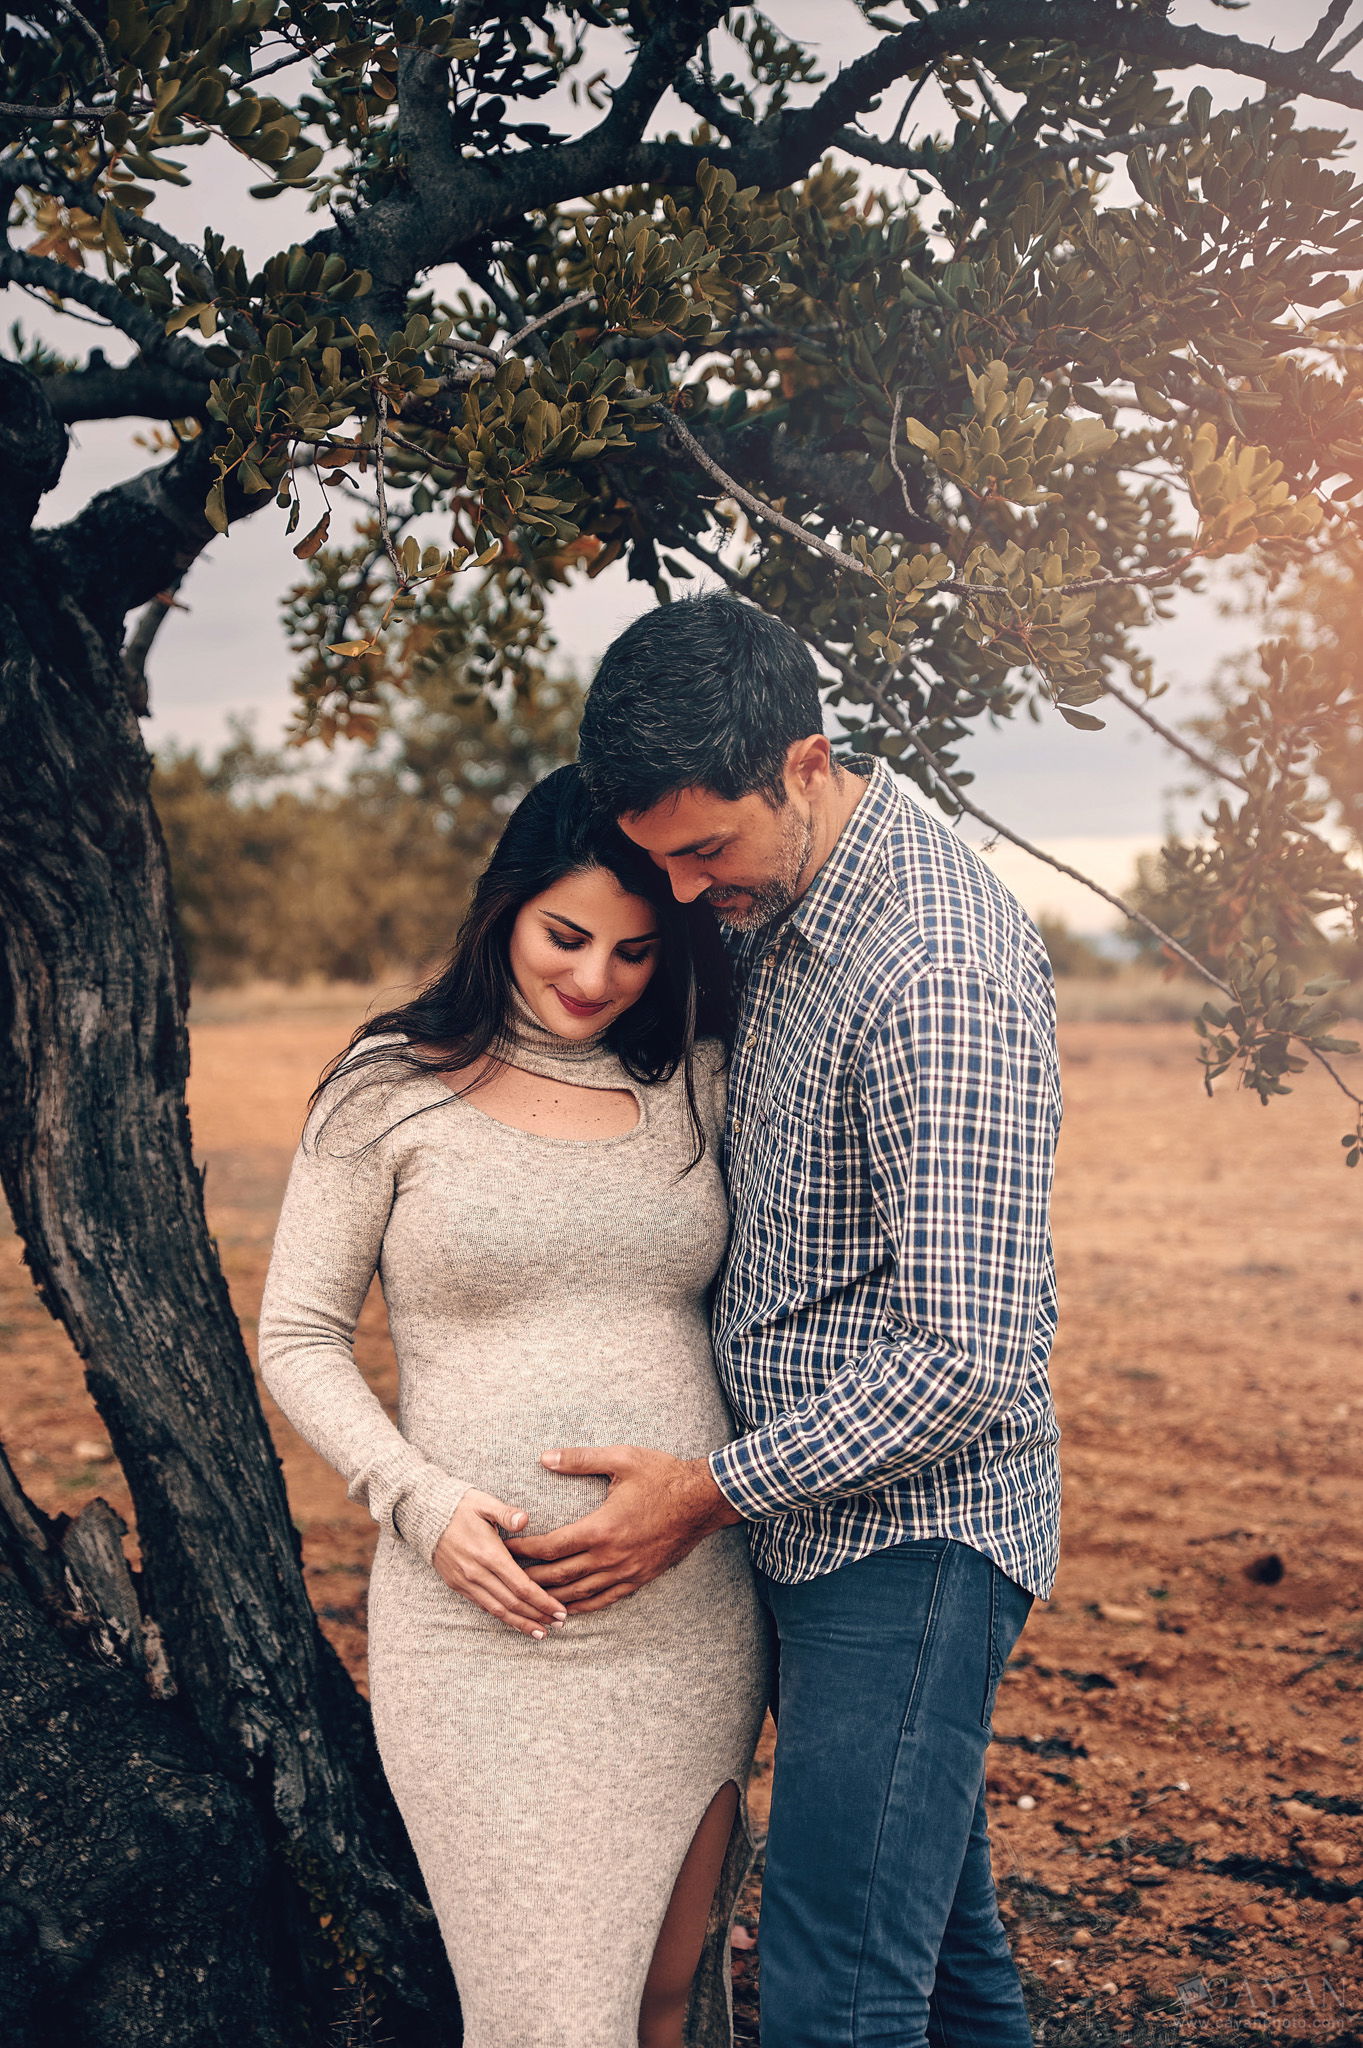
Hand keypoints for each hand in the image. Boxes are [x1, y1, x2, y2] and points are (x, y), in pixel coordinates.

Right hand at [431, 1490, 568, 1638]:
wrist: (423, 1515)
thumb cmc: (459, 1506)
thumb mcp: (484, 1503)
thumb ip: (507, 1512)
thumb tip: (525, 1519)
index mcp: (488, 1554)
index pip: (521, 1586)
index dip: (542, 1601)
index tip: (560, 1609)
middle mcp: (477, 1573)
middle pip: (513, 1603)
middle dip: (538, 1615)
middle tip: (560, 1623)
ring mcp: (465, 1582)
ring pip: (498, 1610)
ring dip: (521, 1623)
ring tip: (542, 1632)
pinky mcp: (457, 1585)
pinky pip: (483, 1606)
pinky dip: (502, 1617)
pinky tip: (515, 1622)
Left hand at [505, 1445, 741, 1612]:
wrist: (703, 1500)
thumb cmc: (662, 1476)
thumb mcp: (622, 1458)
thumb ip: (580, 1459)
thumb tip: (544, 1457)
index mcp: (601, 1528)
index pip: (552, 1546)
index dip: (526, 1549)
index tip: (506, 1548)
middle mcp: (611, 1556)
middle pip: (560, 1576)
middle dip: (529, 1577)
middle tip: (506, 1576)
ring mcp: (626, 1571)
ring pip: (579, 1594)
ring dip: (551, 1597)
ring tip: (528, 1597)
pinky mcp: (639, 1579)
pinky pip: (605, 1600)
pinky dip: (582, 1607)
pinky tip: (568, 1609)